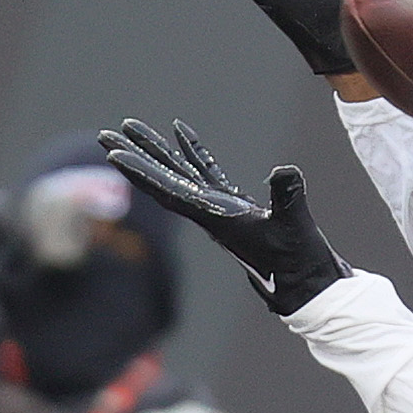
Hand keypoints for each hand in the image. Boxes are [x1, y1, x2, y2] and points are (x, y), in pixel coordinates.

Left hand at [101, 117, 346, 316]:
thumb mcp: (295, 227)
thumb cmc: (298, 262)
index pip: (168, 191)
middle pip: (162, 179)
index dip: (140, 173)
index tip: (113, 154)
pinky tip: (180, 132)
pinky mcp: (235, 205)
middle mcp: (208, 212)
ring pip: (180, 173)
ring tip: (131, 127)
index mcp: (214, 218)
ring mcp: (219, 208)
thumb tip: (284, 171)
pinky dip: (193, 151)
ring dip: (155, 151)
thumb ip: (288, 199)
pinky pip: (205, 172)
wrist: (307, 286)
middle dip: (135, 156)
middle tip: (105, 134)